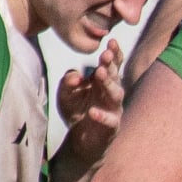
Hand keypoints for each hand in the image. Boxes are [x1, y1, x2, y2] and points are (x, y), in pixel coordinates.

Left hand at [57, 40, 126, 167]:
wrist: (81, 141)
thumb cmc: (76, 112)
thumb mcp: (65, 94)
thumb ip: (67, 82)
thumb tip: (75, 75)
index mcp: (103, 82)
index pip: (112, 64)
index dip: (114, 53)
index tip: (111, 41)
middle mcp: (112, 93)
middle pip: (115, 76)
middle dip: (111, 64)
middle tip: (105, 54)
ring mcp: (114, 109)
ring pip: (116, 94)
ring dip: (108, 83)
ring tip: (99, 73)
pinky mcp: (112, 127)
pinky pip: (110, 120)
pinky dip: (101, 115)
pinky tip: (92, 112)